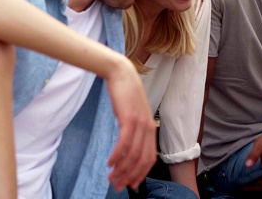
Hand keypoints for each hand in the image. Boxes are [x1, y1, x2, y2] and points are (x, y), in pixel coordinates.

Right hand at [105, 58, 156, 191]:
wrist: (122, 74)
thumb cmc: (125, 96)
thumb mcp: (132, 116)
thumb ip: (134, 132)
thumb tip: (126, 151)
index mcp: (151, 129)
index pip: (150, 158)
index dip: (141, 174)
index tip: (130, 185)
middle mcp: (149, 128)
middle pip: (142, 160)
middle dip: (130, 176)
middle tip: (118, 186)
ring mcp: (140, 123)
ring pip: (133, 154)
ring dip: (122, 169)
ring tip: (111, 178)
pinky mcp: (129, 118)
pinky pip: (125, 142)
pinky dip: (118, 155)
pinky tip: (110, 163)